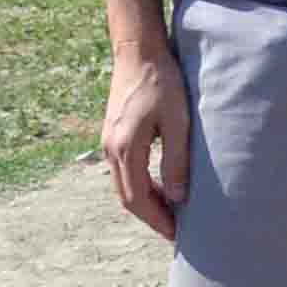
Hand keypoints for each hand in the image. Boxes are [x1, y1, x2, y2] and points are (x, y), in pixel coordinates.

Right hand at [101, 38, 188, 239]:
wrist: (138, 51)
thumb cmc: (163, 82)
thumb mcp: (178, 121)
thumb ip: (177, 160)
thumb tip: (178, 198)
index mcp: (125, 149)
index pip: (137, 199)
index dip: (156, 220)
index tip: (176, 235)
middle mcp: (110, 149)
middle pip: (127, 196)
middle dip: (151, 217)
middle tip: (175, 231)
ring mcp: (108, 142)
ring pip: (123, 184)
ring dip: (145, 202)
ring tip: (171, 213)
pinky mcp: (113, 134)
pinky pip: (124, 170)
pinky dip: (140, 185)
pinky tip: (160, 186)